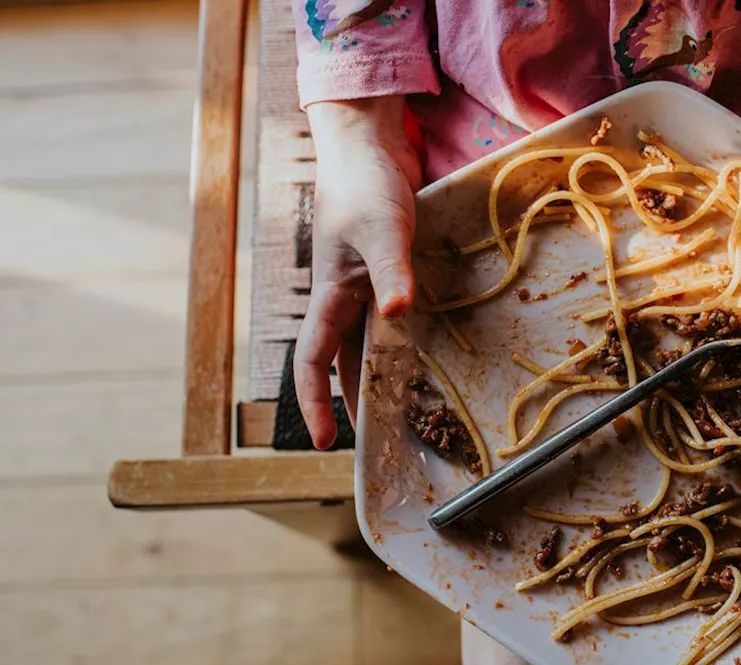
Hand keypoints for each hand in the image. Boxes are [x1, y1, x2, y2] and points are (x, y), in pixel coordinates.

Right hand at [295, 96, 422, 448]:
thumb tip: (398, 312)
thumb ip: (391, 272)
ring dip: (378, 372)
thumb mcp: (382, 230)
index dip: (315, 402)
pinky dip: (401, 339)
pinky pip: (389, 317)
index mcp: (331, 293)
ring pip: (367, 341)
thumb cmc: (366, 183)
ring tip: (399, 407)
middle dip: (352, 399)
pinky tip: (421, 351)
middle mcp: (344, 295)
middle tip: (373, 437)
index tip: (324, 441)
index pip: (314, 360)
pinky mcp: (387, 269)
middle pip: (342, 359)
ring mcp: (365, 283)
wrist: (369, 142)